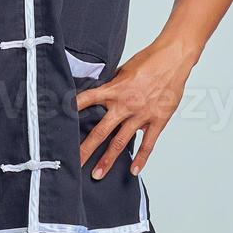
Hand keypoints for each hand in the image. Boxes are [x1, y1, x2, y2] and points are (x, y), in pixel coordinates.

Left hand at [76, 41, 193, 178]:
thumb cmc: (150, 60)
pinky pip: (148, 144)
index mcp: (114, 90)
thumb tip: (100, 89)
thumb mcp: (124, 69)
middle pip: (100, 131)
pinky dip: (141, 159)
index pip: (87, 99)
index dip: (72, 108)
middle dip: (86, 149)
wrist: (173, 58)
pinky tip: (133, 170)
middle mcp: (125, 104)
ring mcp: (141, 114)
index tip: (59, 120)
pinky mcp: (157, 120)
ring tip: (97, 174)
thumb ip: (112, 84)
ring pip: (120, 142)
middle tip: (74, 163)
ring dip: (108, 160)